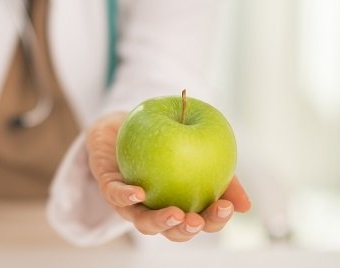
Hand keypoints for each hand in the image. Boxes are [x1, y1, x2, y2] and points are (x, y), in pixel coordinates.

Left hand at [87, 112, 250, 241]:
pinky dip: (126, 197)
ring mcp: (131, 203)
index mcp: (180, 205)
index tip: (226, 207)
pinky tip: (138, 193)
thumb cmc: (165, 142)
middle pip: (172, 231)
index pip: (201, 222)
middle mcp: (155, 210)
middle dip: (186, 230)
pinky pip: (116, 195)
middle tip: (197, 221)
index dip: (214, 220)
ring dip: (159, 222)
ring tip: (175, 214)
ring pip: (143, 222)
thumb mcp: (197, 153)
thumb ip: (221, 175)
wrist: (124, 125)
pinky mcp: (109, 187)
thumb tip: (246, 207)